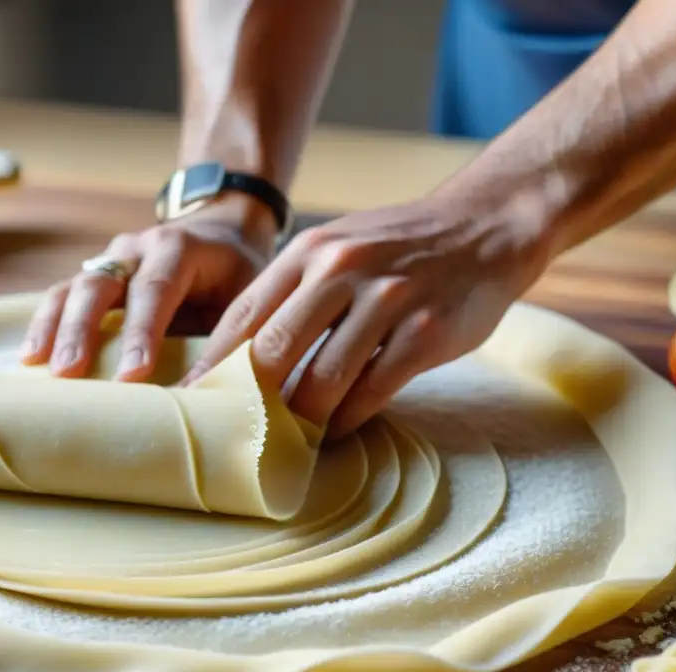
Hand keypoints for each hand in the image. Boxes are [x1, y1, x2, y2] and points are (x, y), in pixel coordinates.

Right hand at [20, 198, 274, 379]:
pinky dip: (45, 325)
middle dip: (83, 331)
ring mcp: (110, 260)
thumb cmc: (236, 274)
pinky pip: (62, 296)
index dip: (142, 331)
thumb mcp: (247, 296)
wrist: (220, 231)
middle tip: (69, 373)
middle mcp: (137, 249)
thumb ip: (232, 335)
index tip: (133, 374)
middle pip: (100, 285)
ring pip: (73, 288)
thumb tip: (223, 394)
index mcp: (180, 248)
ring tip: (39, 367)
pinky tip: (30, 357)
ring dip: (55, 328)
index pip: (156, 288)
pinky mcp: (94, 276)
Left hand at [184, 196, 547, 438]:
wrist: (487, 226)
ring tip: (287, 441)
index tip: (188, 400)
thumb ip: (298, 291)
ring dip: (301, 418)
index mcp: (311, 250)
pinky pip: (373, 389)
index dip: (211, 363)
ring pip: (322, 378)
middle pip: (273, 350)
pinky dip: (349, 418)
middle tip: (229, 434)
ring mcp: (387, 299)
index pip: (244, 315)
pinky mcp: (426, 331)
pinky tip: (338, 429)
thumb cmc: (403, 247)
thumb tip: (248, 355)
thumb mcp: (341, 248)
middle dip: (246, 400)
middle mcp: (343, 269)